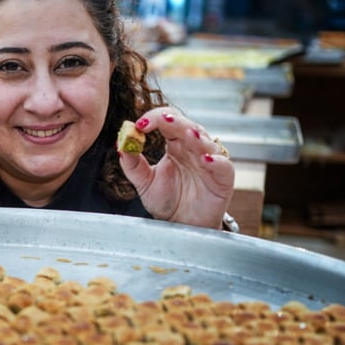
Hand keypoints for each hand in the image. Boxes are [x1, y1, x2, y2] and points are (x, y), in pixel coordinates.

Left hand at [117, 107, 234, 229]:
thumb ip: (132, 165)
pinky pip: (223, 165)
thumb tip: (120, 146)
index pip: (167, 122)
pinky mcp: (222, 178)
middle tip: (163, 120)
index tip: (139, 125)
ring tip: (188, 134)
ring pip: (206, 142)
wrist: (181, 225)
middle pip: (187, 127)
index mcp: (174, 145)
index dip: (155, 118)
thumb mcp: (144, 183)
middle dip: (176, 122)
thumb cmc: (167, 201)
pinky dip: (216, 161)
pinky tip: (206, 159)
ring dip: (197, 137)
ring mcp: (209, 162)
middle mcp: (193, 149)